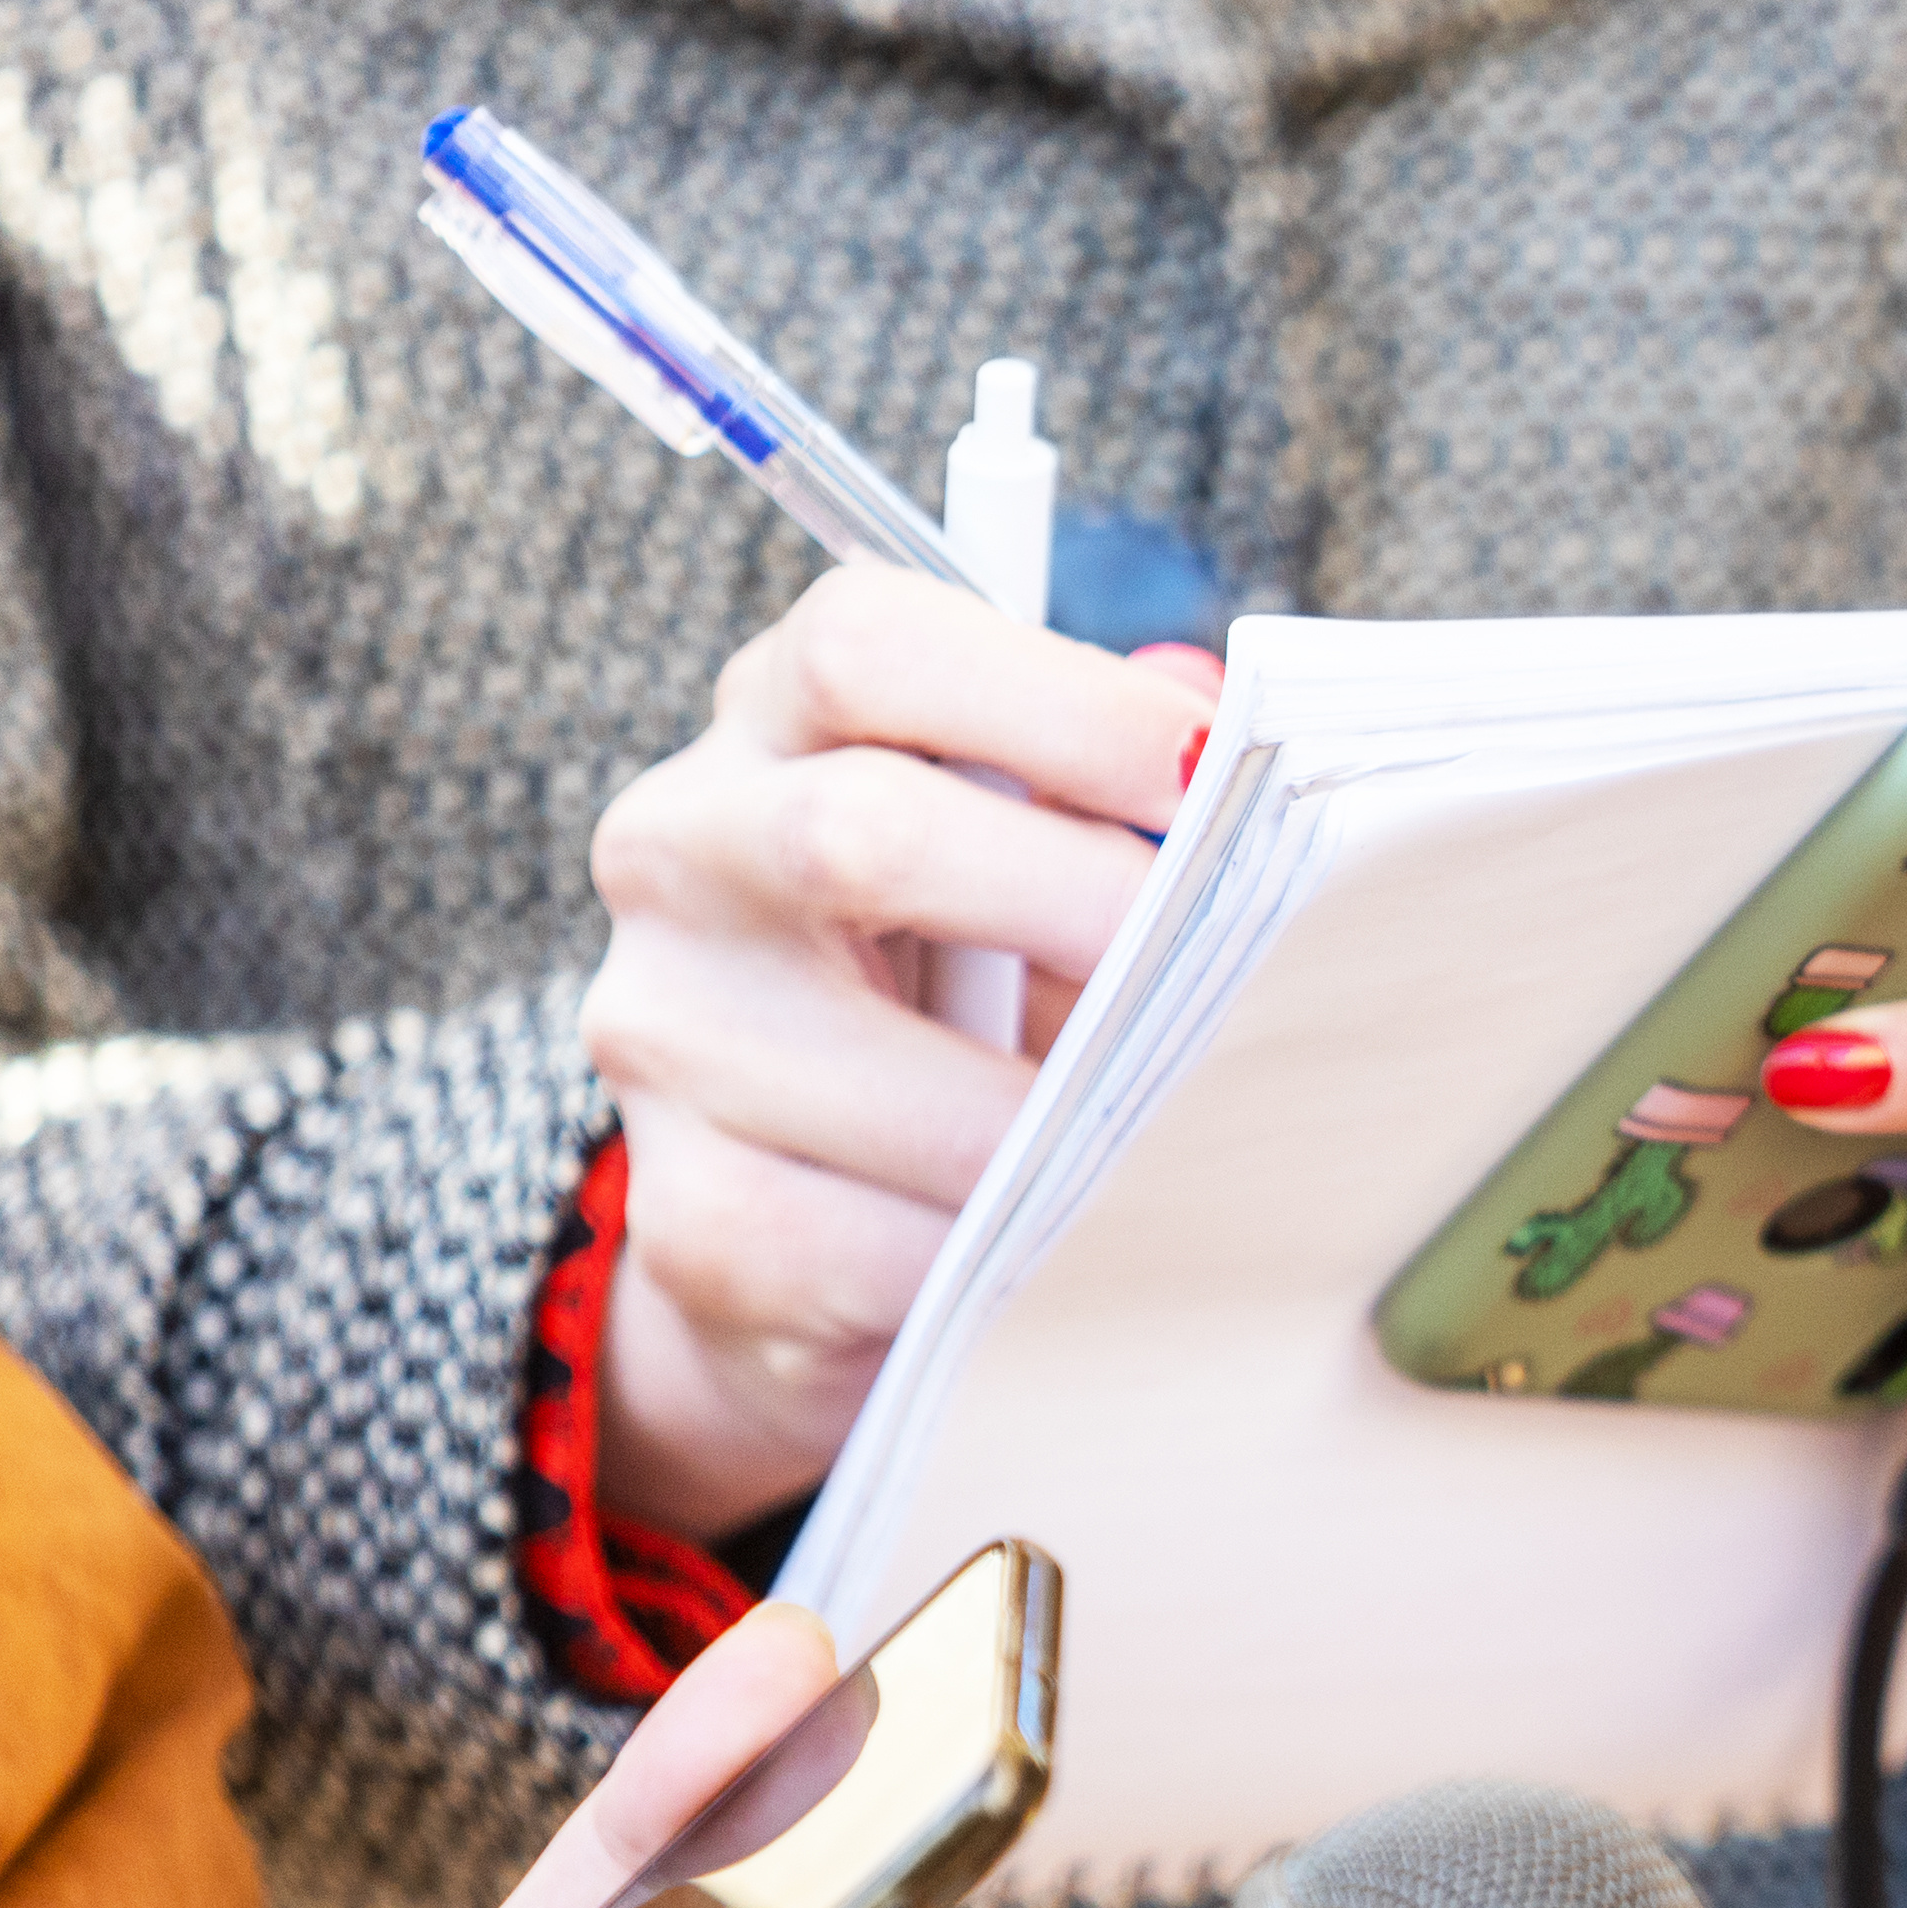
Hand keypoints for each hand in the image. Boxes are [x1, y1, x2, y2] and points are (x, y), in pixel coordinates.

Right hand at [582, 571, 1216, 1536]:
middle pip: (857, 837)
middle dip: (1079, 906)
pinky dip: (1016, 1258)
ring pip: (897, 1089)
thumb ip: (1123, 793)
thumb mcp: (1033, 860)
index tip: (1215, 770)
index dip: (1057, 702)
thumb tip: (1241, 750)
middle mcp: (684, 858)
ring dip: (1076, 1132)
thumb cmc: (966, 987)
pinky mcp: (692, 1220)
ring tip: (1201, 1135)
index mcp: (774, 729)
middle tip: (1229, 967)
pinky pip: (884, 1253)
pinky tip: (1090, 1243)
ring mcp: (665, 1040)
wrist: (810, 1214)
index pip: (865, 650)